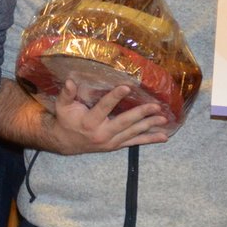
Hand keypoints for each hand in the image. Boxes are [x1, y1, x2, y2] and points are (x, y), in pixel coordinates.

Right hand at [45, 77, 170, 153]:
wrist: (65, 143)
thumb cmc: (66, 121)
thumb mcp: (62, 107)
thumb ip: (66, 94)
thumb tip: (70, 81)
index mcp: (89, 122)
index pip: (104, 107)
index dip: (115, 97)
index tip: (126, 87)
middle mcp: (102, 134)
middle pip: (124, 123)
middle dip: (141, 114)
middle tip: (155, 107)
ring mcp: (111, 142)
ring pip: (133, 133)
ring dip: (149, 126)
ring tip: (164, 119)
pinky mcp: (116, 145)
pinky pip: (135, 143)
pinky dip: (149, 140)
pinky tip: (163, 136)